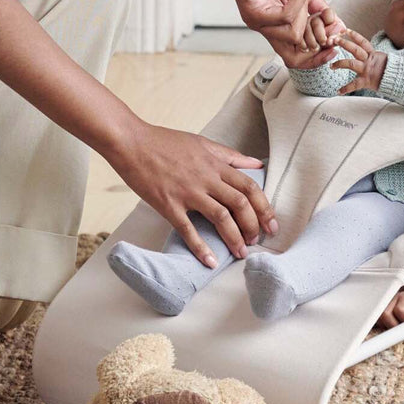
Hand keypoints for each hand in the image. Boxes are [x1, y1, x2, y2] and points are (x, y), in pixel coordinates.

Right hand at [109, 124, 277, 263]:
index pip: (249, 186)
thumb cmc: (164, 142)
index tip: (271, 223)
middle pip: (240, 203)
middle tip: (258, 240)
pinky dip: (200, 247)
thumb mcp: (201, 142)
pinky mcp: (168, 204)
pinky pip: (188, 229)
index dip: (264, 206)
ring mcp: (187, 192)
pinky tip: (209, 261)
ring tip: (241, 252)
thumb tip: (255, 164)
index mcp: (215, 164)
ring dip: (234, 238)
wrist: (131, 142)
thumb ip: (229, 155)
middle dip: (254, 225)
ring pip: (220, 217)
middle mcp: (206, 178)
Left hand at [219, 0, 342, 64]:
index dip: (318, 57)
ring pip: (294, 34)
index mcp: (278, 26)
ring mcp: (258, 22)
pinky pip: (285, 17)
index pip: (296, 57)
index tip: (337, 40)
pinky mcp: (253, 11)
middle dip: (318, 38)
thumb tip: (339, 26)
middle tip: (326, 18)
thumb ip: (317, 8)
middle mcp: (267, 28)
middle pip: (294, 56)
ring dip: (306, 12)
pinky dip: (299, 0)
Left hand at [331, 30, 388, 94]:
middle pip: (355, 49)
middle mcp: (369, 60)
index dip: (354, 35)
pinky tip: (338, 91)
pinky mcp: (366, 81)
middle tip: (334, 40)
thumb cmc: (391, 70)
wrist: (398, 79)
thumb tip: (367, 51)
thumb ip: (373, 55)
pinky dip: (346, 88)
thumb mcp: (383, 59)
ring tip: (331, 66)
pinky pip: (354, 84)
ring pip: (351, 64)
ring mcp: (367, 70)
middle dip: (344, 44)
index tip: (346, 30)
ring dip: (339, 63)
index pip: (363, 42)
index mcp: (373, 54)